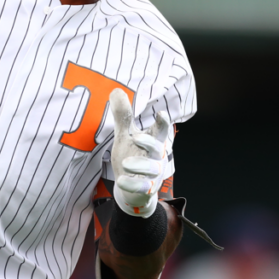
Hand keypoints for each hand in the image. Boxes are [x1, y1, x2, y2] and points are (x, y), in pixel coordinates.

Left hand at [109, 89, 170, 217]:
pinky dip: (132, 184)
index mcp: (153, 140)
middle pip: (158, 148)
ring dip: (139, 165)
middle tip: (136, 138)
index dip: (162, 122)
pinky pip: (142, 186)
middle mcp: (156, 156)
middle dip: (149, 142)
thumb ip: (123, 115)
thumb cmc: (132, 155)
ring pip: (151, 169)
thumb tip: (116, 90)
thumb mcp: (126, 135)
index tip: (161, 113)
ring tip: (125, 164)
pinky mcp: (146, 188)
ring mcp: (153, 174)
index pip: (160, 130)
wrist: (131, 188)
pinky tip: (121, 180)